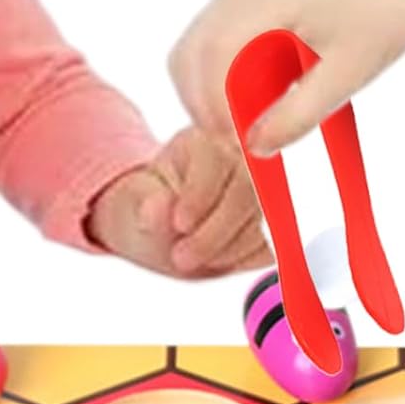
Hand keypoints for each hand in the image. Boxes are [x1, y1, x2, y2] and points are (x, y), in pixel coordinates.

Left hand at [86, 127, 270, 277]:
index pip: (217, 157)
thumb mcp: (133, 204)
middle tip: (181, 259)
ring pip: (263, 220)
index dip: (199, 195)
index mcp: (202, 141)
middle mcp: (239, 160)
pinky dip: (243, 261)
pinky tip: (215, 260)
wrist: (162, 229)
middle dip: (215, 232)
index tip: (178, 225)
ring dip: (227, 250)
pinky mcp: (271, 224)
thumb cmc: (147, 209)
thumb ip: (144, 204)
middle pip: (248, 188)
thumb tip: (160, 206)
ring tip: (191, 261)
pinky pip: (270, 245)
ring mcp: (261, 192)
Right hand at [168, 0, 404, 155]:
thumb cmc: (375, 33)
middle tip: (238, 148)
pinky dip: (210, 86)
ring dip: (202, 100)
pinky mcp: (232, 7)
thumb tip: (254, 148)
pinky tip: (242, 109)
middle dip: (205, 109)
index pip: (218, 54)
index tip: (240, 147)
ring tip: (240, 132)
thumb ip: (299, 115)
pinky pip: (201, 51)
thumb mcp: (345, 80)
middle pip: (191, 56)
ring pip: (188, 56)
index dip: (219, 107)